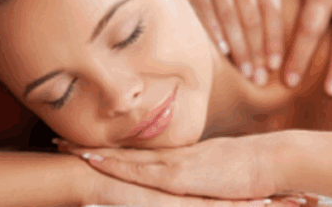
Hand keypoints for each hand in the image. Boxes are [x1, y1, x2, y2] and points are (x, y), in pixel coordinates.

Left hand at [56, 134, 299, 201]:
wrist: (274, 160)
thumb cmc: (256, 172)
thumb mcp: (223, 180)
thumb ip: (204, 184)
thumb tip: (194, 191)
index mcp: (182, 160)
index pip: (139, 154)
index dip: (112, 149)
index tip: (87, 144)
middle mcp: (173, 157)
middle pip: (123, 151)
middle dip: (90, 146)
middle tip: (57, 139)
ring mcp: (173, 164)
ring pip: (124, 156)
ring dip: (92, 152)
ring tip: (62, 147)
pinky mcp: (179, 175)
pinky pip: (139, 169)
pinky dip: (114, 163)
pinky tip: (93, 158)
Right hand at [178, 0, 284, 85]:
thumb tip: (265, 17)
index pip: (271, 9)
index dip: (275, 38)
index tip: (278, 63)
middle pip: (253, 19)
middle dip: (259, 52)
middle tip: (263, 79)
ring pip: (231, 18)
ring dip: (240, 49)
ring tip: (246, 72)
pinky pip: (205, 8)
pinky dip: (213, 31)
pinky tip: (221, 51)